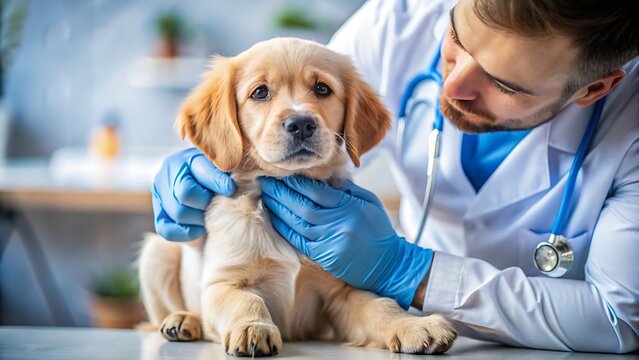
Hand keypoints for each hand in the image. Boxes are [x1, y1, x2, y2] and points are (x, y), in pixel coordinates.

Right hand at [152, 147, 235, 241]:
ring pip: (178, 213)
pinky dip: (187, 233)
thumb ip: (236, 174)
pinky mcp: (159, 214)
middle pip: (185, 193)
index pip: (200, 171)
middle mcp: (170, 172)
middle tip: (216, 206)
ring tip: (210, 217)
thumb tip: (244, 182)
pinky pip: (167, 230)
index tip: (231, 189)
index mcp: (190, 158)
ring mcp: (161, 193)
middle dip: (206, 203)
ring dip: (199, 219)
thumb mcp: (230, 173)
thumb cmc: (225, 184)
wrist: (211, 200)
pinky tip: (200, 229)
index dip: (218, 182)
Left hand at [258, 175, 432, 308]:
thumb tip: (327, 174)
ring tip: (266, 197)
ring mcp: (329, 242)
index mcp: (350, 207)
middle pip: (302, 206)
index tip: (282, 172)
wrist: (390, 265)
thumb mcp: (370, 202)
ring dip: (279, 209)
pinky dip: (285, 228)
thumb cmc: (379, 231)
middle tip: (265, 181)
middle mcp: (338, 224)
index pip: (317, 191)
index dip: (296, 182)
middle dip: (281, 193)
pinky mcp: (324, 256)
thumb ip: (348, 188)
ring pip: (297, 222)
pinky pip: (299, 240)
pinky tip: (275, 218)